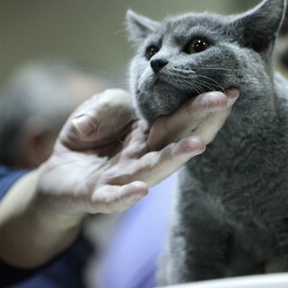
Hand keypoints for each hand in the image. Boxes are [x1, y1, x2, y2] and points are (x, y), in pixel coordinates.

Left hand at [36, 88, 238, 215]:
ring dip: (176, 157)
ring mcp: (124, 178)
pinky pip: (115, 198)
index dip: (202, 105)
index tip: (230, 90)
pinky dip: (128, 196)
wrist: (57, 175)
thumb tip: (106, 113)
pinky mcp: (98, 196)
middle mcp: (144, 157)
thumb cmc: (86, 142)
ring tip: (197, 144)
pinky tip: (142, 190)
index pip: (179, 119)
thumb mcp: (97, 111)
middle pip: (177, 139)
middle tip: (225, 100)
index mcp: (148, 135)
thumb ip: (107, 106)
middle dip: (201, 121)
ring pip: (155, 169)